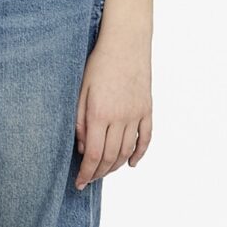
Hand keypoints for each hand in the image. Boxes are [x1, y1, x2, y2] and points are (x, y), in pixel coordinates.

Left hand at [74, 31, 151, 187]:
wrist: (126, 43)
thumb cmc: (98, 64)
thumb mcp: (80, 91)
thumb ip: (78, 121)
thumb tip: (81, 147)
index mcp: (99, 114)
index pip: (92, 154)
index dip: (86, 173)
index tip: (79, 183)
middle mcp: (119, 118)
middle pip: (109, 157)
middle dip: (98, 173)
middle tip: (89, 180)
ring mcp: (136, 115)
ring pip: (126, 151)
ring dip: (115, 166)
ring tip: (104, 172)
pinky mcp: (147, 109)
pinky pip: (146, 138)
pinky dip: (139, 154)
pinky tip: (131, 163)